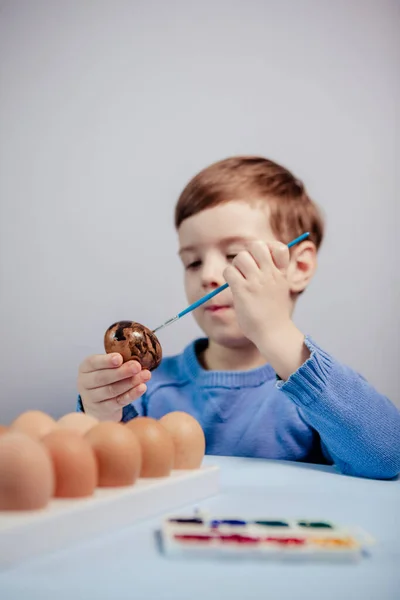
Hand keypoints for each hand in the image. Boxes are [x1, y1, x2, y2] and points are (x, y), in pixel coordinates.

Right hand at [77, 353, 150, 421]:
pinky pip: (119, 402)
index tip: (119, 358)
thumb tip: (135, 358)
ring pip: (112, 390)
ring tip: (145, 375)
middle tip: (137, 366)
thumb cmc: (106, 377)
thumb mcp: (106, 367)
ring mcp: (92, 398)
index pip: (93, 363)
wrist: (99, 403)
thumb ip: (117, 361)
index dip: (106, 361)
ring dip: (130, 382)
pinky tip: (142, 387)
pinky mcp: (103, 409)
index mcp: (85, 368)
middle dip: (122, 372)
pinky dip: (131, 394)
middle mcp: (85, 383)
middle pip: (103, 378)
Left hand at [223, 241, 309, 378]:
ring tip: (239, 280)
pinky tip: (234, 287)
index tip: (264, 261)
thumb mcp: (281, 289)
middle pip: (256, 246)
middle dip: (248, 254)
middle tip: (247, 269)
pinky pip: (229, 271)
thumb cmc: (275, 314)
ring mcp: (256, 281)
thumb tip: (257, 261)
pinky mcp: (243, 290)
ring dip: (236, 266)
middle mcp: (270, 274)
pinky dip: (228, 276)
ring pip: (240, 257)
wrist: (274, 333)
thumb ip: (273, 274)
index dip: (269, 249)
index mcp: (281, 273)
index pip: (280, 247)